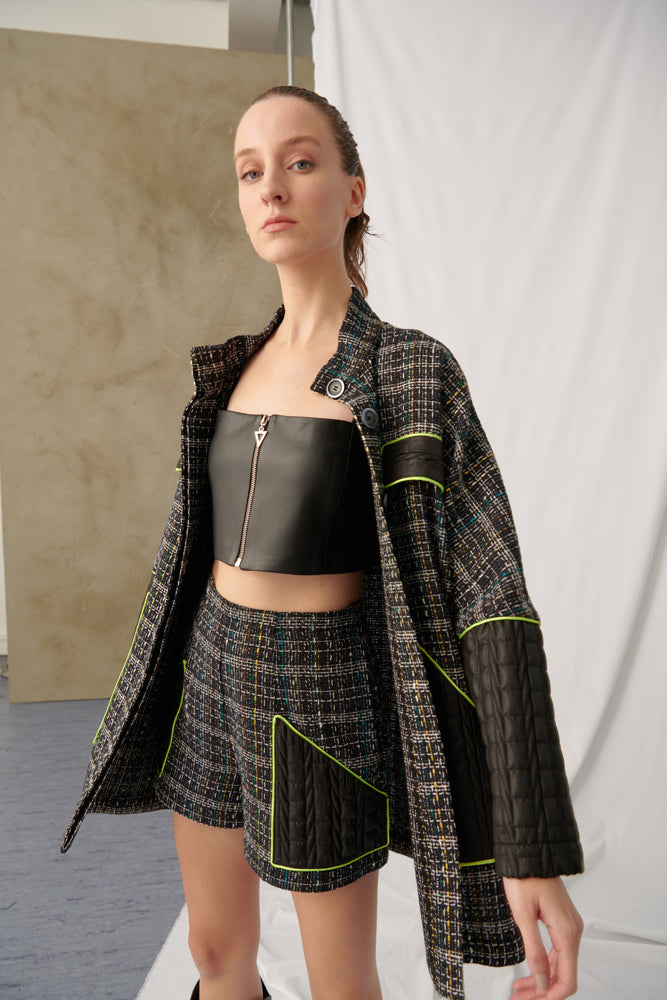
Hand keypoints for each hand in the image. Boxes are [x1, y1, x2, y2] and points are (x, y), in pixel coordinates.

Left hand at [502, 876, 583, 999]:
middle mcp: (572, 931)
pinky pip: (556, 953)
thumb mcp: (523, 915)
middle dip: (542, 992)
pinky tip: (529, 974)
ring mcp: (568, 927)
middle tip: (519, 999)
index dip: (550, 996)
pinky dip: (544, 966)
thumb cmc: (524, 877)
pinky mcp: (561, 923)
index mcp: (566, 932)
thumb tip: (541, 980)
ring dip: (542, 981)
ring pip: (559, 966)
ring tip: (520, 991)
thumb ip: (534, 950)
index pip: (567, 979)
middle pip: (563, 975)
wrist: (529, 852)